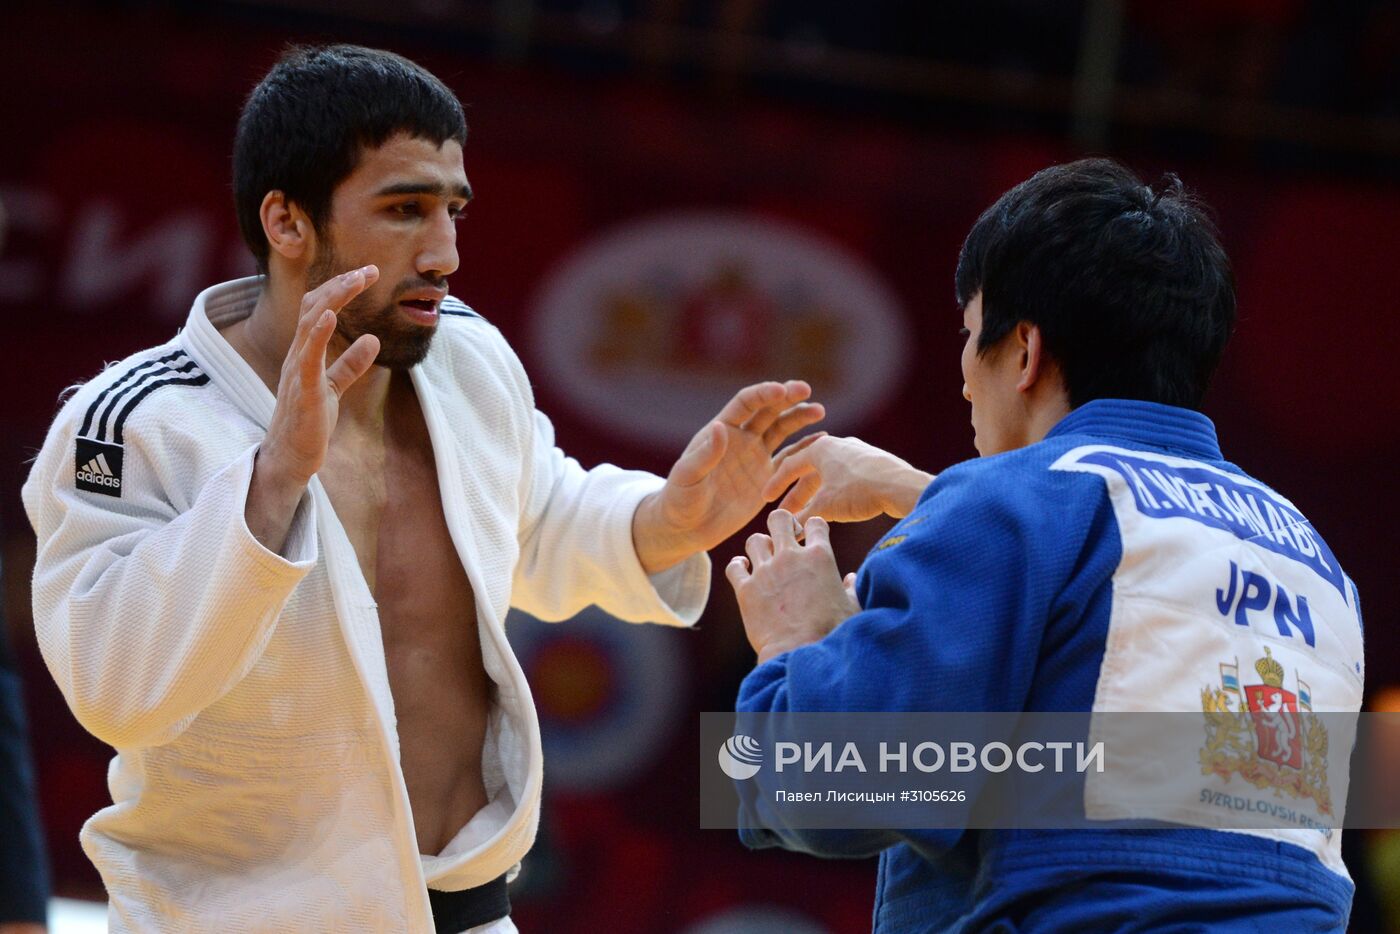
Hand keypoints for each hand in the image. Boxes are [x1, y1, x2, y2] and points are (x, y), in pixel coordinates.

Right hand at [259, 265, 382, 483]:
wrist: (291, 458)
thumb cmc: (308, 423)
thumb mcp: (334, 388)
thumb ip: (350, 364)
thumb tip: (372, 339)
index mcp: (304, 353)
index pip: (319, 309)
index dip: (341, 289)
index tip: (367, 274)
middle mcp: (297, 354)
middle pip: (314, 307)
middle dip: (341, 285)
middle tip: (368, 270)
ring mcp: (297, 370)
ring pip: (311, 323)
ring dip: (334, 299)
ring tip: (356, 281)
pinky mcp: (304, 390)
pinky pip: (309, 357)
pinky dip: (318, 333)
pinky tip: (331, 315)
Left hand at [633, 380, 823, 572]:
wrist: (688, 528)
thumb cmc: (680, 500)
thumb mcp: (688, 477)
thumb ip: (705, 454)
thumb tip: (720, 427)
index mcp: (722, 431)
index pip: (746, 403)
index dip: (763, 394)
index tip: (781, 390)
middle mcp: (741, 439)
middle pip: (768, 411)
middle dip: (786, 399)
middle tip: (806, 390)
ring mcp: (755, 457)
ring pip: (782, 430)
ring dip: (799, 418)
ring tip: (819, 411)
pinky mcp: (767, 479)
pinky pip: (790, 459)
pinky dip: (805, 448)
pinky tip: (822, 440)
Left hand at [725, 510, 860, 662]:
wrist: (801, 653)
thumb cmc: (832, 633)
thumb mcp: (850, 608)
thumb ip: (851, 588)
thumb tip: (851, 579)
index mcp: (820, 557)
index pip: (815, 523)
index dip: (814, 527)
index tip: (812, 538)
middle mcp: (790, 557)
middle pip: (778, 519)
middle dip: (782, 524)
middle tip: (786, 539)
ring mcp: (765, 572)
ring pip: (754, 540)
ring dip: (760, 546)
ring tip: (765, 558)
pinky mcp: (745, 590)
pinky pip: (733, 567)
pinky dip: (737, 566)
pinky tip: (743, 570)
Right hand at [763, 435, 932, 524]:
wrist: (901, 486)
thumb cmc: (859, 491)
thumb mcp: (825, 506)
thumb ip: (803, 517)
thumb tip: (790, 530)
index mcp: (820, 448)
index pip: (789, 466)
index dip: (776, 485)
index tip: (765, 500)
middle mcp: (837, 444)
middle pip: (809, 472)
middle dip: (797, 495)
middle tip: (787, 514)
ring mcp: (857, 452)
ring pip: (828, 475)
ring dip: (816, 495)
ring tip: (810, 514)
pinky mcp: (873, 463)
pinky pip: (845, 477)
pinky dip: (834, 492)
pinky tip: (835, 508)